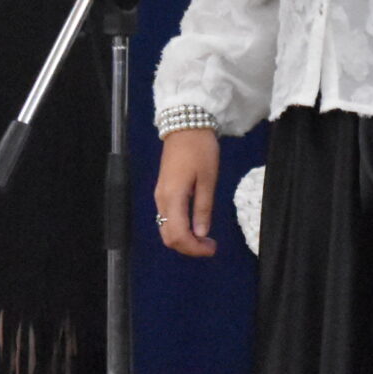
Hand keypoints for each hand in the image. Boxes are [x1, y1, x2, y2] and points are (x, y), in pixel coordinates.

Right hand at [154, 128, 220, 257]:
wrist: (185, 124)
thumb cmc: (200, 150)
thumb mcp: (208, 179)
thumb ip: (203, 208)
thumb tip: (201, 234)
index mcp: (173, 198)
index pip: (178, 235)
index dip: (194, 248)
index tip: (212, 249)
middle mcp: (161, 200)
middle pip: (168, 237)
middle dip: (188, 247)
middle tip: (210, 246)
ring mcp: (159, 195)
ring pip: (166, 229)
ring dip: (184, 239)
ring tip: (205, 238)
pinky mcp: (162, 191)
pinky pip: (167, 218)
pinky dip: (180, 228)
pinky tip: (195, 225)